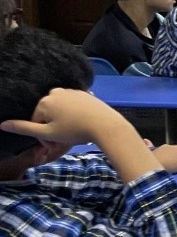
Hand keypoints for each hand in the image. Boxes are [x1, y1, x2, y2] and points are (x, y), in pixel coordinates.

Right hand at [2, 88, 128, 146]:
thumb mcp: (47, 133)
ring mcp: (71, 91)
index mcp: (44, 101)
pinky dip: (74, 115)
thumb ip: (24, 128)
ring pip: (60, 111)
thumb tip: (2, 124)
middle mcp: (56, 92)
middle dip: (53, 129)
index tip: (54, 144)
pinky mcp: (85, 93)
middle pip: (48, 115)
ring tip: (74, 133)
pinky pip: (73, 107)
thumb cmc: (75, 130)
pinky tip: (82, 124)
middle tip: (64, 140)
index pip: (36, 122)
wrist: (106, 125)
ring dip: (63, 123)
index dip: (43, 136)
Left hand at [151, 144, 176, 173]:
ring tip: (168, 163)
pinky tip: (146, 140)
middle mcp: (170, 145)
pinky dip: (150, 144)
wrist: (152, 166)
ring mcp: (160, 147)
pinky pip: (151, 145)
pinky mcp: (152, 151)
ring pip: (167, 151)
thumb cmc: (171, 165)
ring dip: (168, 155)